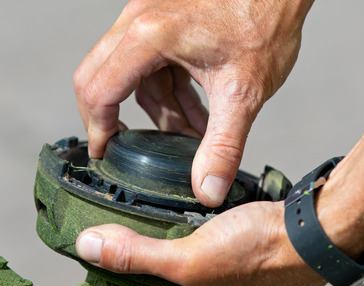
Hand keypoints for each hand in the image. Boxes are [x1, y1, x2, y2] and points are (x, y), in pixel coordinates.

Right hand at [74, 0, 312, 206]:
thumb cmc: (265, 20)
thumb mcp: (243, 93)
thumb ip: (223, 147)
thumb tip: (207, 190)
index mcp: (148, 36)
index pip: (98, 91)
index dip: (97, 129)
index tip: (105, 155)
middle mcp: (138, 20)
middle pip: (98, 77)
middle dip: (112, 118)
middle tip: (125, 148)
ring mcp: (148, 15)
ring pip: (129, 72)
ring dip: (155, 108)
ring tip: (188, 135)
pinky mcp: (164, 17)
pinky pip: (150, 60)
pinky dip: (167, 89)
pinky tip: (196, 112)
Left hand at [75, 201, 325, 285]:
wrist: (326, 232)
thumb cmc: (257, 252)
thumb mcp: (185, 256)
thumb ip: (137, 254)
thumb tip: (88, 248)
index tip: (153, 274)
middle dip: (190, 279)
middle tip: (175, 247)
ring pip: (234, 284)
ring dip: (218, 262)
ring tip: (204, 232)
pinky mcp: (293, 275)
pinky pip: (260, 266)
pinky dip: (247, 250)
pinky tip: (240, 226)